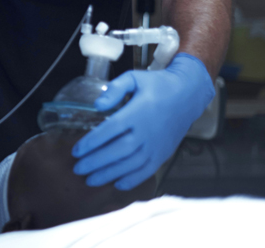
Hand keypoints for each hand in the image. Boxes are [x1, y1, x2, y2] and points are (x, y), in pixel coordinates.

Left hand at [71, 53, 215, 189]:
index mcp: (138, 112)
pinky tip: (117, 185)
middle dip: (96, 162)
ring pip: (131, 164)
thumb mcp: (134, 78)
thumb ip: (115, 89)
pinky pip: (148, 171)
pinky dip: (133, 180)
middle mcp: (147, 131)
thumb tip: (97, 105)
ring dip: (110, 174)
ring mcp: (157, 145)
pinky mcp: (163, 153)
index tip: (76, 150)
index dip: (92, 142)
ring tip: (90, 180)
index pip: (111, 130)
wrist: (187, 95)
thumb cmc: (156, 85)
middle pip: (119, 151)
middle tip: (78, 169)